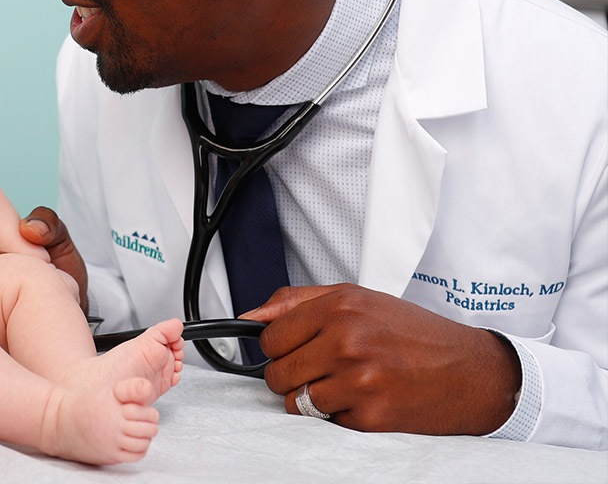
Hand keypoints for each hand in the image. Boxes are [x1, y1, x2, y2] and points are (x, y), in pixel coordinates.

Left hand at [245, 284, 521, 434]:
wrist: (471, 372)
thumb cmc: (413, 333)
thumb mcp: (357, 298)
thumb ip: (296, 302)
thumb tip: (249, 317)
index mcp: (340, 307)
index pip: (269, 337)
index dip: (277, 347)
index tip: (293, 349)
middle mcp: (346, 341)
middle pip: (276, 372)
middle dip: (290, 374)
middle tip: (320, 368)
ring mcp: (358, 380)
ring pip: (294, 401)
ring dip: (311, 397)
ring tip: (342, 383)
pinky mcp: (369, 415)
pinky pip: (324, 421)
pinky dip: (338, 414)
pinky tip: (364, 398)